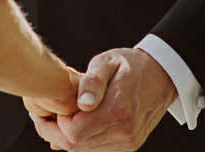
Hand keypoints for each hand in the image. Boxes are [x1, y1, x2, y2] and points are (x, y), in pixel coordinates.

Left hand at [29, 48, 173, 151]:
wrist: (161, 76)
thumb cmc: (131, 66)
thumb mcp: (108, 61)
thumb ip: (93, 81)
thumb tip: (83, 103)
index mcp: (118, 111)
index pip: (73, 133)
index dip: (52, 124)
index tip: (43, 110)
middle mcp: (124, 132)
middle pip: (76, 146)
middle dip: (53, 132)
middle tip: (42, 116)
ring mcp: (128, 142)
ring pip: (84, 151)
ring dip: (66, 138)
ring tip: (57, 118)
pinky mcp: (129, 145)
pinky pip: (97, 151)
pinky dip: (81, 141)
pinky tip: (74, 125)